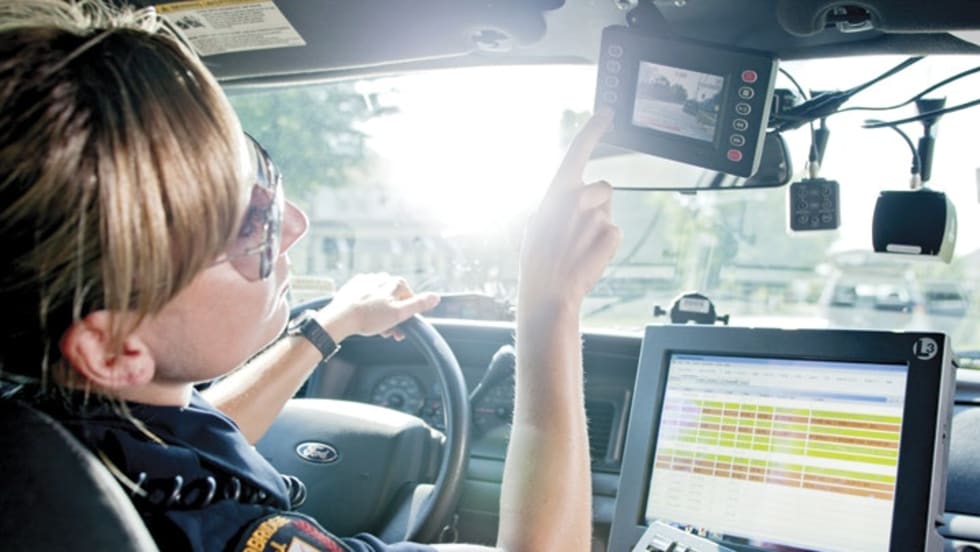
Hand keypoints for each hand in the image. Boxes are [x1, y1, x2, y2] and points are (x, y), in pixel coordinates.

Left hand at [315, 273, 439, 342]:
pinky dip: (367, 308)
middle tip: (386, 331)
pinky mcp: (354, 286)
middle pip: (394, 300)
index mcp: (396, 282)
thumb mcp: (399, 314)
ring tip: (374, 327)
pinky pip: (367, 298)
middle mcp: (382, 277)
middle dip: (393, 317)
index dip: (406, 317)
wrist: (340, 318)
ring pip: (380, 299)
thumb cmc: (369, 317)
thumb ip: (419, 304)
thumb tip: (436, 297)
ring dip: (381, 314)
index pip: (410, 300)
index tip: (400, 328)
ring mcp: (367, 280)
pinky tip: (363, 317)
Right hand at [519, 108, 621, 311]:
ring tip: (579, 248)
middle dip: (597, 205)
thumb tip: (567, 196)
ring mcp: (594, 214)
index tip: (607, 113)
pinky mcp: (610, 232)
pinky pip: (614, 233)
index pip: (577, 151)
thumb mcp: (536, 224)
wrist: (547, 290)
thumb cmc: (539, 260)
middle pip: (603, 189)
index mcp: (556, 191)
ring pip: (608, 213)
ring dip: (599, 227)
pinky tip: (588, 257)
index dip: (593, 129)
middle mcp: (576, 197)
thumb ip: (554, 204)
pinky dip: (605, 246)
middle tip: (577, 232)